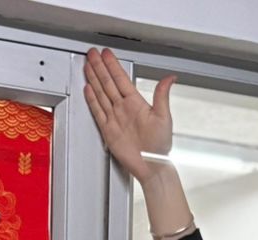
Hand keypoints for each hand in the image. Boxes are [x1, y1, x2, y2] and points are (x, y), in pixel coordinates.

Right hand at [83, 46, 175, 184]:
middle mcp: (124, 109)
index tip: (107, 54)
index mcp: (136, 103)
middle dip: (100, 67)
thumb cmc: (160, 147)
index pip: (121, 79)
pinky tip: (88, 90)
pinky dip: (92, 100)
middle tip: (92, 54)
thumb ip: (162, 96)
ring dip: (94, 79)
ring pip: (101, 94)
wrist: (152, 167)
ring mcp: (115, 118)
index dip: (113, 65)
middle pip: (108, 83)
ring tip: (88, 66)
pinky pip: (98, 112)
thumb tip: (170, 78)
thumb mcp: (164, 118)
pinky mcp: (108, 131)